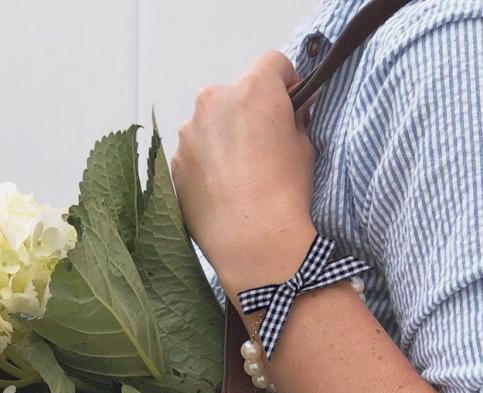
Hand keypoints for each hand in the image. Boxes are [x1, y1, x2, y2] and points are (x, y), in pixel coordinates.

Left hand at [170, 51, 318, 302]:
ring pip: (211, 123)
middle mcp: (215, 101)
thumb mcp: (305, 147)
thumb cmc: (285, 193)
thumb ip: (297, 117)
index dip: (285, 82)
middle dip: (250, 112)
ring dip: (225, 137)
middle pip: (236, 93)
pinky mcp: (176, 162)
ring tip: (243, 176)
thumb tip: (296, 108)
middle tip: (266, 147)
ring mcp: (190, 132)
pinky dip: (208, 164)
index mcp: (253, 89)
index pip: (272, 63)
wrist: (253, 240)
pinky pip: (195, 152)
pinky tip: (226, 191)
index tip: (290, 103)